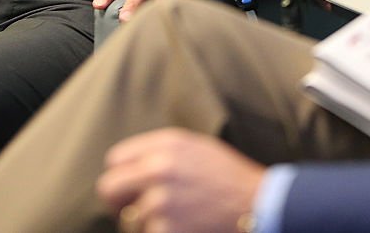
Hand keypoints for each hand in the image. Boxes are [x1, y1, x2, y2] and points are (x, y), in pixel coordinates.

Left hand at [98, 128, 264, 232]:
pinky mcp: (167, 229)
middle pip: (109, 188)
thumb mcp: (198, 149)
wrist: (259, 204)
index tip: (131, 189)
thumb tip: (129, 166)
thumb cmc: (230, 178)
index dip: (122, 177)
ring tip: (173, 220)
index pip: (116, 160)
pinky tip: (183, 228)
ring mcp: (161, 201)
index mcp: (166, 145)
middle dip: (119, 203)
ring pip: (128, 220)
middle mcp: (159, 169)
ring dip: (145, 224)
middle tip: (134, 212)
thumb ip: (162, 152)